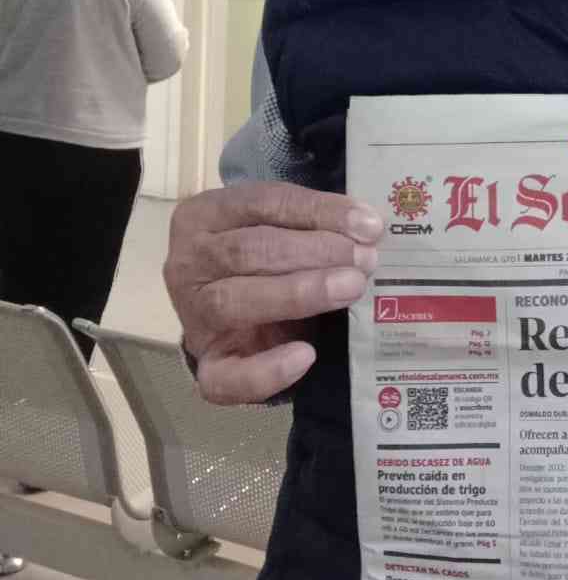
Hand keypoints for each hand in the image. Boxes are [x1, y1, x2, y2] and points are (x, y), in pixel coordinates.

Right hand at [164, 182, 381, 403]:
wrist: (234, 317)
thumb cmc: (264, 261)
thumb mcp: (283, 230)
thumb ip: (314, 224)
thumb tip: (369, 227)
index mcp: (204, 215)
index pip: (263, 203)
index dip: (318, 212)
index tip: (368, 225)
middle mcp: (187, 262)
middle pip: (248, 250)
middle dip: (314, 252)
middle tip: (364, 259)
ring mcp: (192, 316)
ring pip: (235, 301)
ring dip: (300, 293)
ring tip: (350, 287)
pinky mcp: (206, 365)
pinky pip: (226, 377)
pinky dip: (267, 369)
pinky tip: (306, 355)